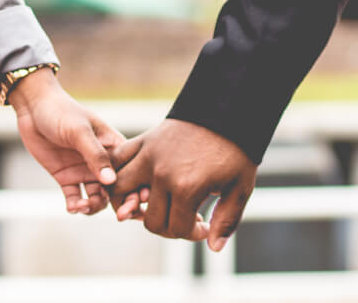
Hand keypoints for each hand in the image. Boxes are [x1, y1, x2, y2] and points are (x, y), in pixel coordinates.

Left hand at [10, 68, 126, 214]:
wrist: (33, 107)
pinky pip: (75, 197)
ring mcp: (84, 171)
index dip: (137, 189)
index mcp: (114, 147)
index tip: (137, 203)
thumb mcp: (80, 131)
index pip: (131, 172)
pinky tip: (72, 207)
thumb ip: (95, 155)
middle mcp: (102, 162)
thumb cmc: (62, 111)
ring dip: (94, 206)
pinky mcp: (66, 177)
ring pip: (97, 198)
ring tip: (83, 207)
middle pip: (118, 189)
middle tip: (120, 216)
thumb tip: (111, 181)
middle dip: (121, 204)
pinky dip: (76, 206)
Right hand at [109, 119, 257, 250]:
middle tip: (184, 219)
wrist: (227, 110)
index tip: (204, 226)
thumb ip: (227, 220)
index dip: (192, 234)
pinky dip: (117, 173)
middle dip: (169, 227)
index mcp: (187, 187)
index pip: (177, 228)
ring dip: (131, 203)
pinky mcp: (144, 140)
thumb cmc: (236, 149)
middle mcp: (162, 174)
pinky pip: (118, 160)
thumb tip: (212, 247)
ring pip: (120, 191)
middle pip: (152, 220)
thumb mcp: (240, 187)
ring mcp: (149, 155)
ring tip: (151, 205)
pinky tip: (135, 182)